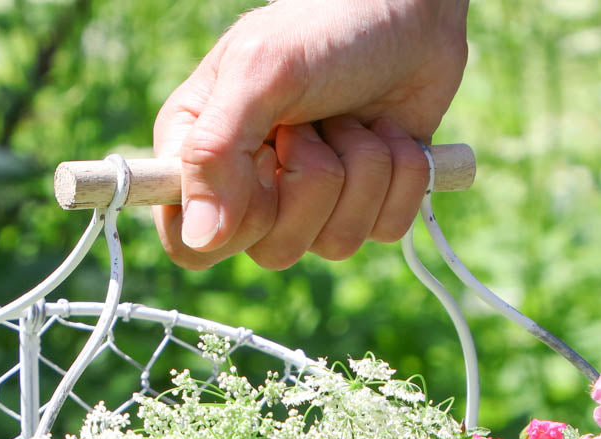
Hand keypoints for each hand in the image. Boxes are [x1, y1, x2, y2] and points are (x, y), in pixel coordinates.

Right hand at [153, 0, 468, 269]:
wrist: (410, 8)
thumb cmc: (324, 25)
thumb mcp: (258, 72)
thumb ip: (216, 154)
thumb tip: (201, 239)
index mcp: (202, 159)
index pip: (190, 245)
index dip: (231, 226)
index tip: (262, 167)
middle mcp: (252, 193)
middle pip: (273, 252)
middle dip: (312, 182)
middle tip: (312, 124)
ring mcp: (311, 208)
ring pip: (336, 244)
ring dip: (362, 170)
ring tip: (353, 119)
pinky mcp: (366, 208)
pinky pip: (385, 229)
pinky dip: (400, 176)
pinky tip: (389, 133)